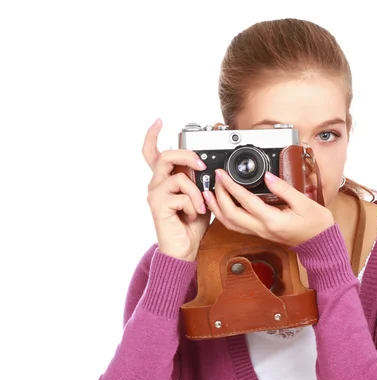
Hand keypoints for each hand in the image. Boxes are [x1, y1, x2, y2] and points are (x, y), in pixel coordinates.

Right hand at [142, 118, 210, 261]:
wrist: (183, 249)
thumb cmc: (191, 225)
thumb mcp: (200, 197)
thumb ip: (200, 182)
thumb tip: (210, 169)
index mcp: (165, 180)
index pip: (153, 153)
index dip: (153, 135)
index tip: (159, 121)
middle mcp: (157, 184)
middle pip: (165, 155)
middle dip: (187, 156)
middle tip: (201, 165)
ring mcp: (155, 194)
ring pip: (178, 176)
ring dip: (196, 191)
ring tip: (200, 206)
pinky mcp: (158, 205)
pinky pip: (181, 194)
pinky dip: (193, 205)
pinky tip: (192, 215)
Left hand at [203, 168, 334, 246]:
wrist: (319, 244)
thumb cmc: (315, 225)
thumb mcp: (303, 202)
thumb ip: (283, 188)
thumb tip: (268, 176)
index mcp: (272, 220)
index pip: (245, 201)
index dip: (231, 186)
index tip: (223, 174)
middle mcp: (262, 229)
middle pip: (230, 215)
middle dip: (219, 196)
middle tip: (216, 179)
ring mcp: (259, 233)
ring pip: (230, 224)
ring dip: (217, 209)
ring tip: (209, 193)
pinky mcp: (259, 233)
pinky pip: (236, 226)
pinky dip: (224, 216)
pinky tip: (221, 206)